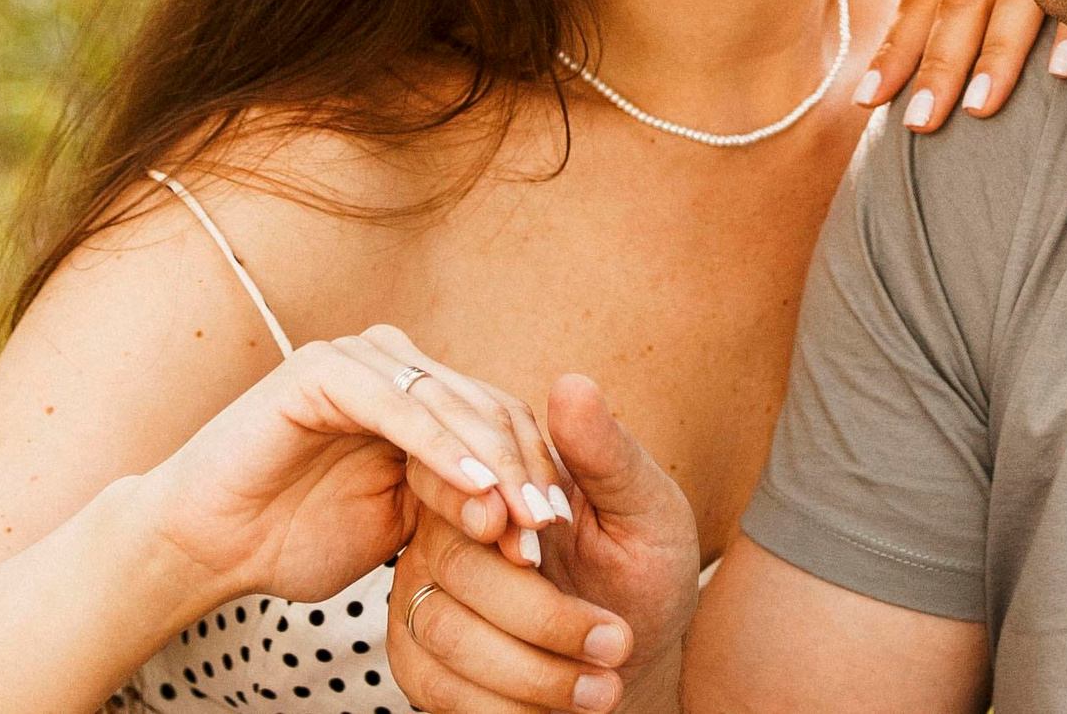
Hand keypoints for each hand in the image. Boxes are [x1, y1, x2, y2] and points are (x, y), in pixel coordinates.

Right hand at [132, 325, 543, 607]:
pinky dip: (441, 447)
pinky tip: (476, 488)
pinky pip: (399, 406)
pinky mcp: (323, 369)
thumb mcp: (398, 529)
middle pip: (487, 409)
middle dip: (523, 472)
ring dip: (493, 464)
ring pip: (452, 405)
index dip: (535, 473)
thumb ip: (456, 506)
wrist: (205, 544)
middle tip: (548, 531)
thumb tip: (521, 514)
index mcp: (421, 395)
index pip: (502, 423)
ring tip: (521, 520)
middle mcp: (396, 365)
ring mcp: (361, 359)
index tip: (559, 532)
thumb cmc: (296, 535)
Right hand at [393, 374, 700, 712]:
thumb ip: (608, 455)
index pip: (464, 475)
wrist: (638, 659)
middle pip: (460, 565)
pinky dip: (503, 708)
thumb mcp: (648, 509)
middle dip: (544, 615)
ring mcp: (424, 595)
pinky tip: (559, 711)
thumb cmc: (647, 572)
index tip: (551, 537)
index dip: (499, 508)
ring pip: (445, 632)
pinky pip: (435, 688)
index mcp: (498, 481)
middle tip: (617, 642)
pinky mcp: (418, 659)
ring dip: (533, 671)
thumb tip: (571, 384)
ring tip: (604, 688)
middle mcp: (447, 531)